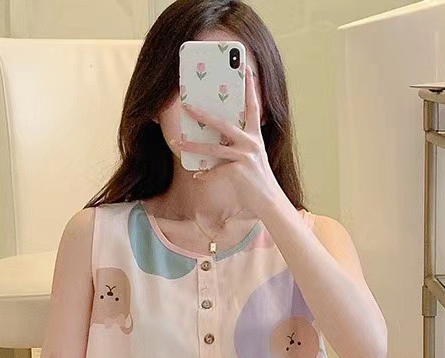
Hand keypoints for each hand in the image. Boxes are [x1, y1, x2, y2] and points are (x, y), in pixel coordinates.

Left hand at [174, 63, 284, 216]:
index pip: (253, 107)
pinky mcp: (239, 170)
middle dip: (203, 115)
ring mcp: (245, 156)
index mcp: (255, 136)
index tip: (246, 69)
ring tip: (177, 142)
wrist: (267, 200)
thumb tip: (215, 142)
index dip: (251, 88)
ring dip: (193, 146)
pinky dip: (205, 175)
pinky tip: (198, 176)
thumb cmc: (257, 179)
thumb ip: (236, 146)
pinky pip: (215, 171)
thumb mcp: (250, 158)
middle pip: (223, 124)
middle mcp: (251, 142)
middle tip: (187, 106)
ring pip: (213, 149)